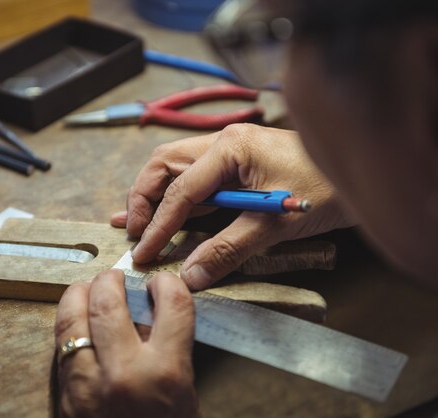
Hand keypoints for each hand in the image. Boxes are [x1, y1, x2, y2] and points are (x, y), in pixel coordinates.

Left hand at [55, 269, 198, 417]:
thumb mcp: (183, 393)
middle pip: (107, 302)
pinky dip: (69, 328)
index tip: (161, 282)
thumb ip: (168, 349)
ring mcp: (87, 388)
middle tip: (115, 277)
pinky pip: (60, 349)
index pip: (171, 305)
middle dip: (110, 279)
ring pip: (71, 320)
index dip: (167, 284)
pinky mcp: (65, 400)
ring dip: (78, 296)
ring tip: (88, 291)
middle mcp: (124, 375)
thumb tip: (147, 310)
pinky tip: (78, 324)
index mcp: (165, 374)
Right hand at [111, 124, 352, 289]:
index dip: (158, 224)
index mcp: (230, 149)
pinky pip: (195, 180)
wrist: (361, 172)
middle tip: (133, 232)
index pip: (180, 190)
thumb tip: (190, 277)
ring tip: (132, 222)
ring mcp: (229, 152)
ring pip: (175, 169)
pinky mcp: (236, 166)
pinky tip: (160, 212)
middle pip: (164, 166)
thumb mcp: (273, 224)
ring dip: (153, 195)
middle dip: (144, 199)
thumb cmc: (324, 190)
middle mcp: (223, 143)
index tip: (142, 251)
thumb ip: (228, 250)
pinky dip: (175, 197)